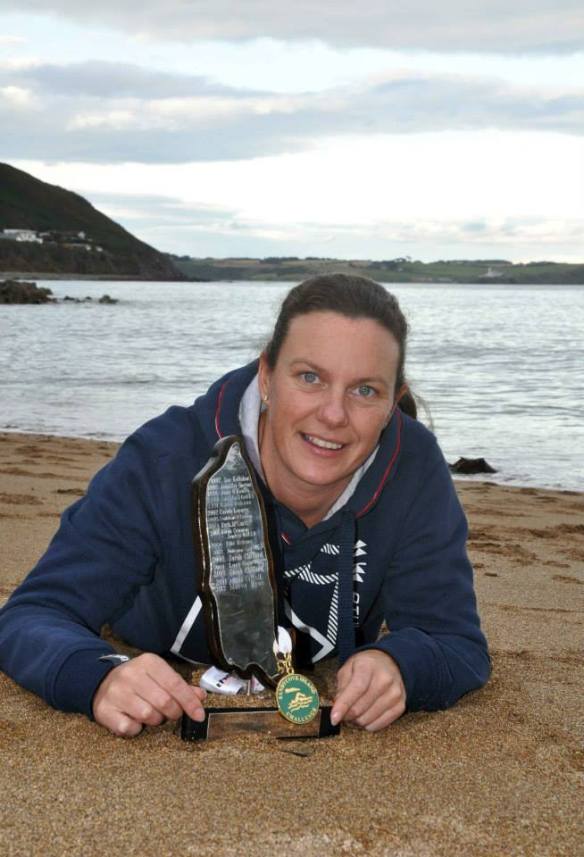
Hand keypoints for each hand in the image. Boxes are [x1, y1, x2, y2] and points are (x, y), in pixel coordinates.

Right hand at [92, 653, 206, 736]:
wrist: (101, 682)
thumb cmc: (137, 681)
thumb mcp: (158, 676)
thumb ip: (179, 686)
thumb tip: (200, 697)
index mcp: (148, 663)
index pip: (175, 684)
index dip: (189, 702)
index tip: (199, 715)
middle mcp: (131, 675)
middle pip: (164, 701)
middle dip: (173, 712)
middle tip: (172, 714)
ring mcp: (116, 693)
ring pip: (148, 715)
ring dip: (155, 720)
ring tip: (152, 714)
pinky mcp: (104, 710)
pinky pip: (129, 728)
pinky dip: (136, 728)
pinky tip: (134, 719)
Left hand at [331, 649, 405, 731]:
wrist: (390, 663)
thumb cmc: (366, 667)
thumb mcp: (349, 668)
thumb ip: (342, 686)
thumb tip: (337, 708)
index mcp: (368, 666)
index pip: (356, 689)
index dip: (343, 705)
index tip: (334, 718)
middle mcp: (385, 679)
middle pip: (360, 708)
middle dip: (347, 715)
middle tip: (343, 712)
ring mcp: (395, 693)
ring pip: (368, 719)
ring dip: (357, 721)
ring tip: (355, 712)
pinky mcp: (400, 705)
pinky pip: (380, 725)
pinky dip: (369, 724)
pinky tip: (366, 715)